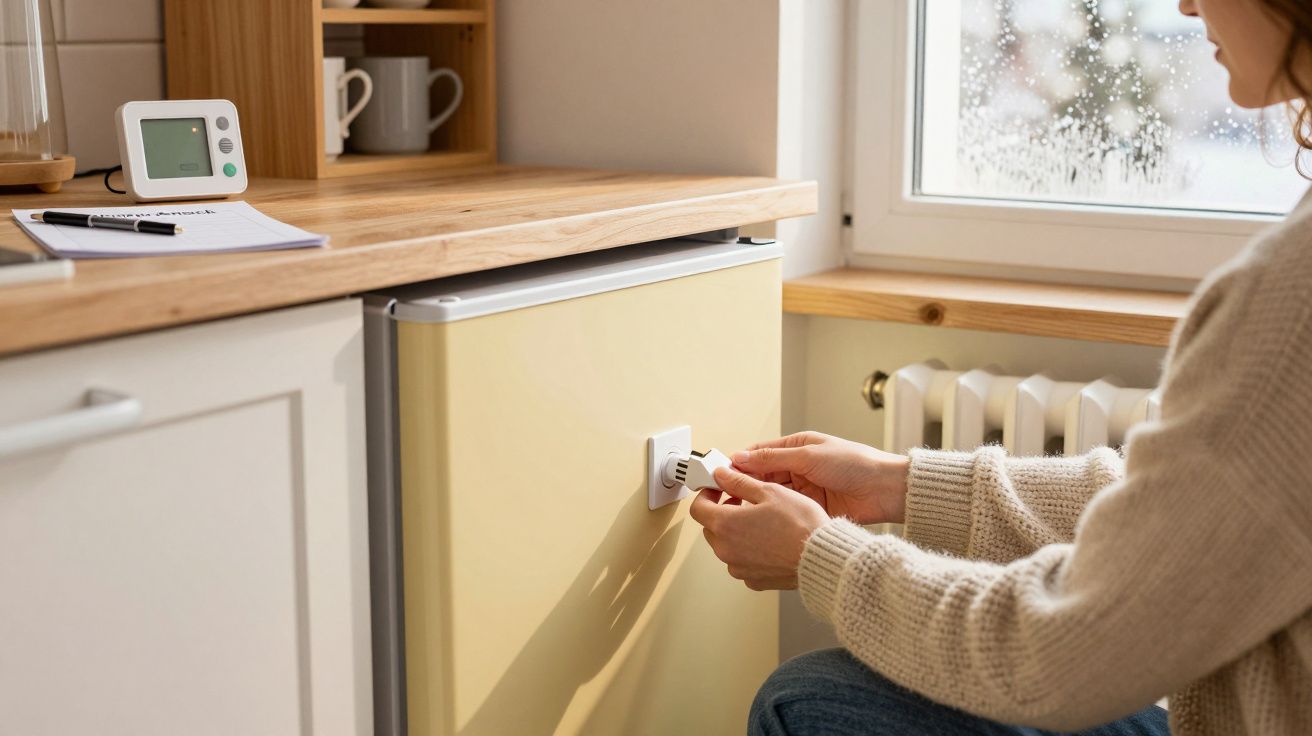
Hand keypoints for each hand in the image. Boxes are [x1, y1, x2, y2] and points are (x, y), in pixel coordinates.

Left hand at [688, 466, 829, 590]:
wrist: (823, 558)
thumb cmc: (800, 525)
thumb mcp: (769, 491)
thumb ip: (739, 482)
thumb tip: (722, 474)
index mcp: (725, 525)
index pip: (698, 508)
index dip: (706, 494)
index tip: (718, 489)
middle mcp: (726, 550)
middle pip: (711, 527)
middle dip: (723, 512)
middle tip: (743, 501)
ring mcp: (739, 568)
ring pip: (727, 545)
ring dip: (737, 532)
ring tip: (762, 521)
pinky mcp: (754, 580)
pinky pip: (743, 561)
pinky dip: (750, 551)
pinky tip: (770, 541)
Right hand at [732, 431, 909, 525]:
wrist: (884, 491)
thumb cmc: (855, 464)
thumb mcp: (809, 455)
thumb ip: (773, 458)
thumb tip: (741, 457)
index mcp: (796, 448)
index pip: (758, 454)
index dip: (738, 464)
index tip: (719, 475)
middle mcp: (797, 468)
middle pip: (760, 477)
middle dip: (741, 486)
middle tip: (722, 497)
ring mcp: (803, 490)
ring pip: (769, 496)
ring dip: (754, 502)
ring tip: (735, 510)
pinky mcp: (809, 510)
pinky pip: (784, 511)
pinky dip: (770, 515)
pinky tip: (757, 521)